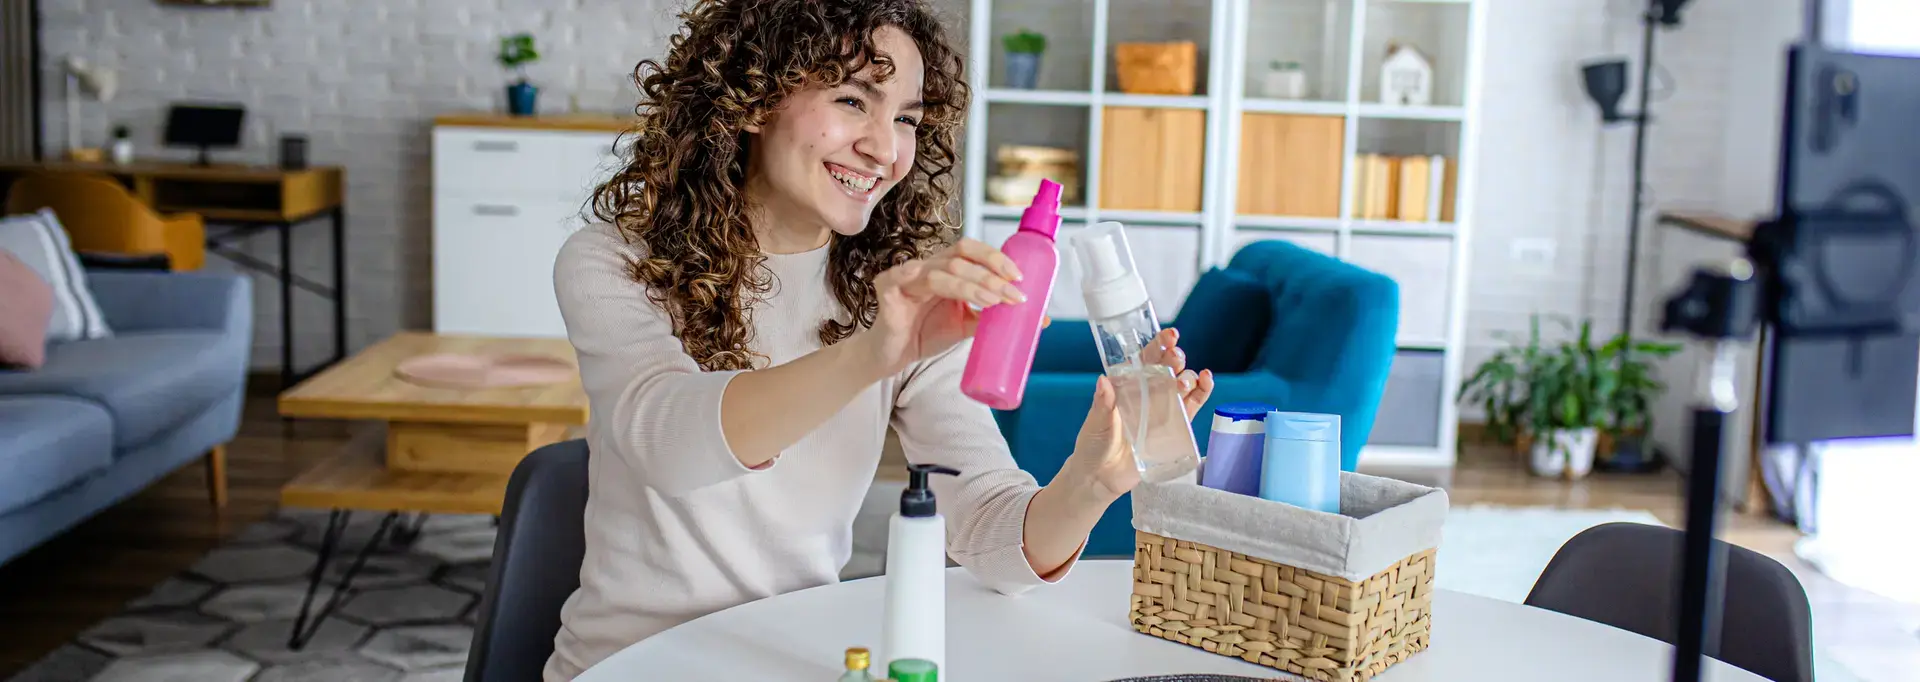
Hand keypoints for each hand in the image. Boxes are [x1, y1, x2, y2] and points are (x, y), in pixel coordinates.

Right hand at [856, 238, 1032, 374]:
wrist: (894, 355)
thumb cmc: (927, 333)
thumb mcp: (966, 324)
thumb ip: (993, 316)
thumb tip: (1039, 318)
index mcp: (947, 268)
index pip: (971, 250)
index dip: (995, 258)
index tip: (1020, 277)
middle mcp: (928, 266)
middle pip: (960, 256)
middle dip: (991, 274)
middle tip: (1015, 293)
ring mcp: (906, 275)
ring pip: (941, 271)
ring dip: (971, 286)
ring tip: (994, 302)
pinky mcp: (887, 288)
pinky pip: (902, 278)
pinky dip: (918, 279)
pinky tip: (939, 290)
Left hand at [1058, 328, 1214, 502]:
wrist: (1100, 478)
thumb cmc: (1093, 445)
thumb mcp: (1096, 423)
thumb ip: (1102, 404)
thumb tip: (1104, 381)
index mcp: (1127, 386)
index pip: (1145, 360)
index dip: (1158, 345)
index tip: (1169, 336)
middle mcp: (1147, 394)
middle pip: (1167, 369)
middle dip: (1175, 359)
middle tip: (1175, 358)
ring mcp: (1162, 410)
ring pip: (1182, 385)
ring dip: (1188, 377)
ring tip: (1182, 382)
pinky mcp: (1174, 428)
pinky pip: (1192, 407)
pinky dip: (1202, 393)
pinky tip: (1206, 380)